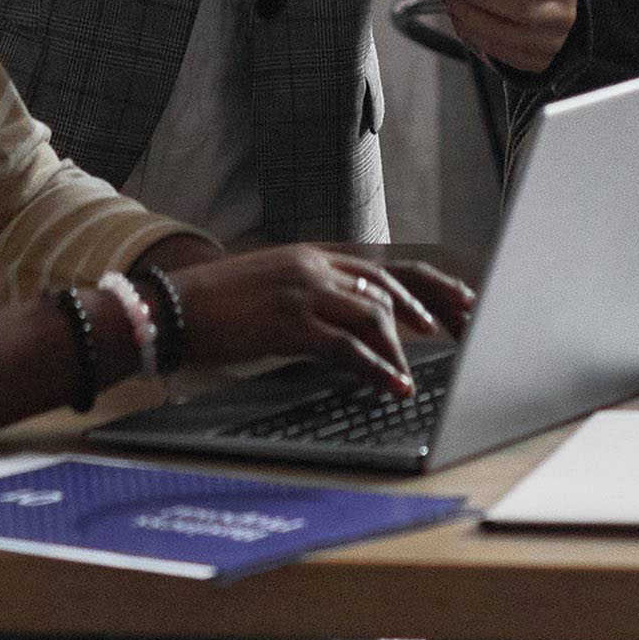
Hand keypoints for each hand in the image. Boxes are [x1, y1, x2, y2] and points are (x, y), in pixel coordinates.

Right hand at [166, 246, 479, 395]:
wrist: (172, 306)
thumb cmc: (221, 304)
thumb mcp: (275, 286)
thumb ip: (316, 294)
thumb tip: (357, 321)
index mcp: (314, 255)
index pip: (385, 268)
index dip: (426, 287)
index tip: (459, 302)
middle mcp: (315, 265)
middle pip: (392, 283)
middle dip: (434, 307)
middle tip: (466, 328)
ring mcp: (304, 290)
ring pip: (374, 314)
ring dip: (400, 347)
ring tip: (413, 373)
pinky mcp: (290, 322)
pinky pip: (346, 347)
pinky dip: (375, 367)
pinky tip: (391, 383)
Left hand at [441, 0, 578, 72]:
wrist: (549, 20)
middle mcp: (563, 15)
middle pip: (523, 9)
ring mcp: (552, 42)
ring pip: (506, 34)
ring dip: (471, 19)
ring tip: (453, 5)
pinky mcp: (536, 62)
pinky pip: (500, 52)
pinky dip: (475, 36)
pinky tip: (461, 23)